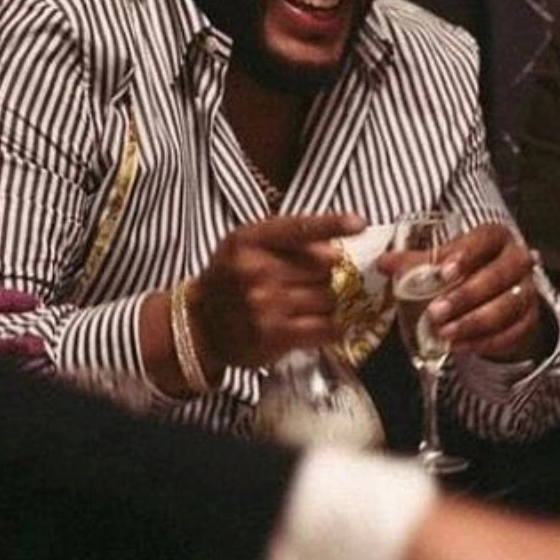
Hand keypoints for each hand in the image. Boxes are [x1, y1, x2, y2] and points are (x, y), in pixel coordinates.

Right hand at [192, 213, 367, 370]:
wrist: (200, 325)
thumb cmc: (232, 278)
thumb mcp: (247, 245)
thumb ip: (287, 238)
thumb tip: (339, 247)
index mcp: (249, 241)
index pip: (299, 228)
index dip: (332, 224)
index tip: (359, 223)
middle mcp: (256, 270)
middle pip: (326, 267)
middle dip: (330, 275)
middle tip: (317, 282)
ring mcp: (265, 304)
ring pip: (329, 297)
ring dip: (331, 302)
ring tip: (314, 304)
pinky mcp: (275, 335)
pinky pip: (326, 327)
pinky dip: (334, 326)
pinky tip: (326, 325)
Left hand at [407, 221, 543, 361]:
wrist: (496, 294)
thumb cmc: (466, 271)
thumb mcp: (443, 262)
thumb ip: (416, 262)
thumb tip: (384, 263)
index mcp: (494, 237)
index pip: (483, 240)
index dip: (464, 255)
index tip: (443, 273)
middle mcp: (517, 260)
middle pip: (498, 275)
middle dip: (465, 296)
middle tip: (435, 313)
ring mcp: (527, 289)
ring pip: (508, 305)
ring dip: (474, 322)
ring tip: (445, 334)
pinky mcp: (530, 318)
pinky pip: (514, 331)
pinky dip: (488, 341)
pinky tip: (462, 346)